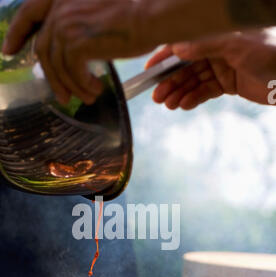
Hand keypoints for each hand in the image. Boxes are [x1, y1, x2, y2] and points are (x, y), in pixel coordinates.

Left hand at [2, 0, 147, 104]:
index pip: (29, 13)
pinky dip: (82, 85)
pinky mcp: (77, 42)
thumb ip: (77, 27)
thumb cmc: (133, 15)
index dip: (16, 33)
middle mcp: (60, 7)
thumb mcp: (96, 15)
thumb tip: (69, 55)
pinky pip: (72, 72)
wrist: (150, 15)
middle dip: (51, 77)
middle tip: (62, 97)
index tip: (8, 51)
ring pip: (58, 65)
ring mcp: (67, 23)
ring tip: (87, 97)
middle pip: (43, 49)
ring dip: (72, 86)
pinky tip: (95, 89)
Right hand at [146, 29, 275, 109]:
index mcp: (216, 34)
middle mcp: (216, 49)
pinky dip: (194, 98)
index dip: (165, 57)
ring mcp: (221, 66)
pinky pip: (206, 91)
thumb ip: (206, 45)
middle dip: (170, 81)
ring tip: (168, 104)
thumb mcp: (237, 44)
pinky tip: (184, 105)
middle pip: (186, 66)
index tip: (149, 70)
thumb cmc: (271, 50)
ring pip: (193, 81)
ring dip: (179, 92)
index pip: (184, 44)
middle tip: (157, 97)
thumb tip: (177, 48)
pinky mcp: (228, 83)